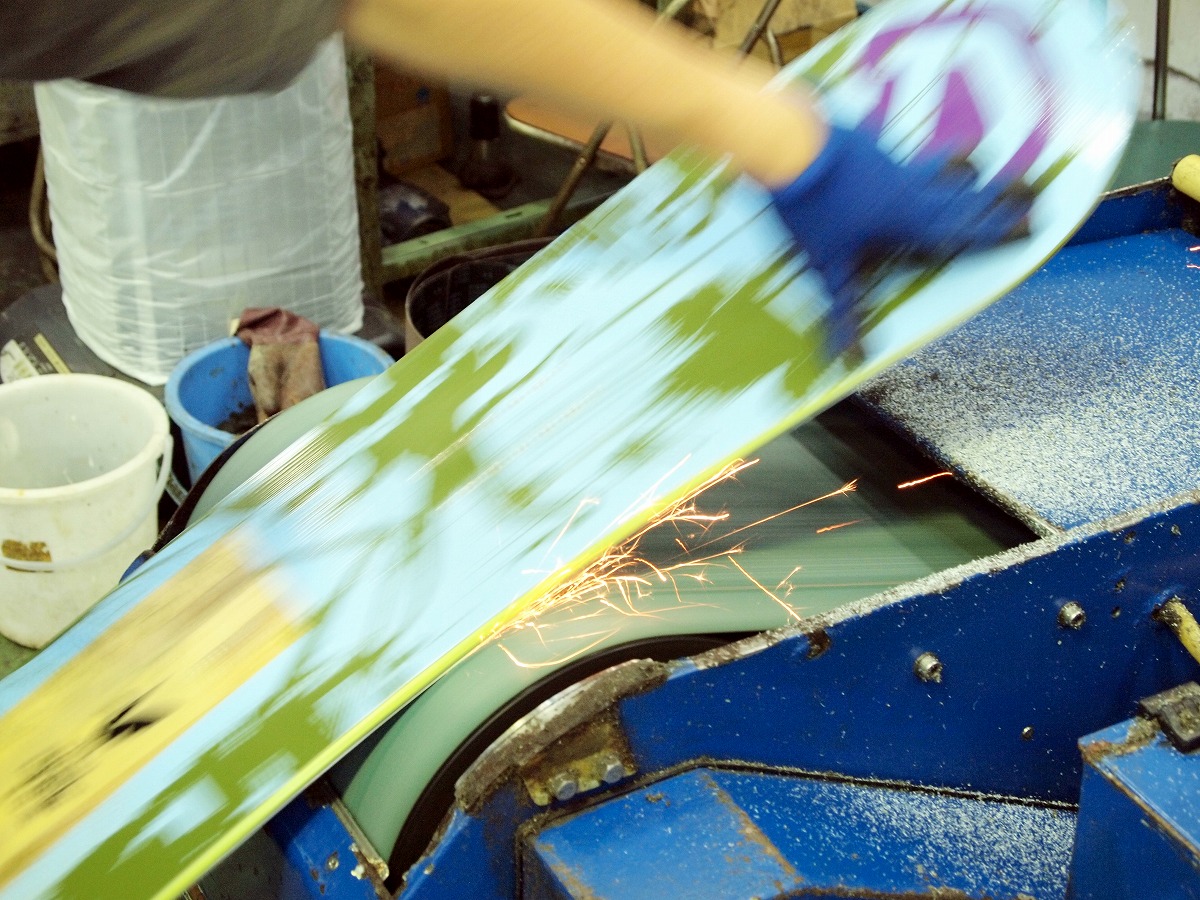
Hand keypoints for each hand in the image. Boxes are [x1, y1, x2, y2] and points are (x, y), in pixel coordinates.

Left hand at [768, 123, 1032, 354]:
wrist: (790, 145)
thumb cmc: (812, 209)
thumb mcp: (828, 267)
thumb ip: (843, 311)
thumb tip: (848, 359)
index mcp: (913, 221)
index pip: (966, 230)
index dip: (1000, 231)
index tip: (1033, 224)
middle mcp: (913, 190)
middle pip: (964, 195)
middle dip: (997, 197)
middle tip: (1031, 187)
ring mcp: (895, 164)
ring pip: (940, 169)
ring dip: (962, 169)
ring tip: (979, 161)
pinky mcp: (874, 146)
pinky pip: (911, 156)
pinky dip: (924, 157)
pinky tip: (916, 150)